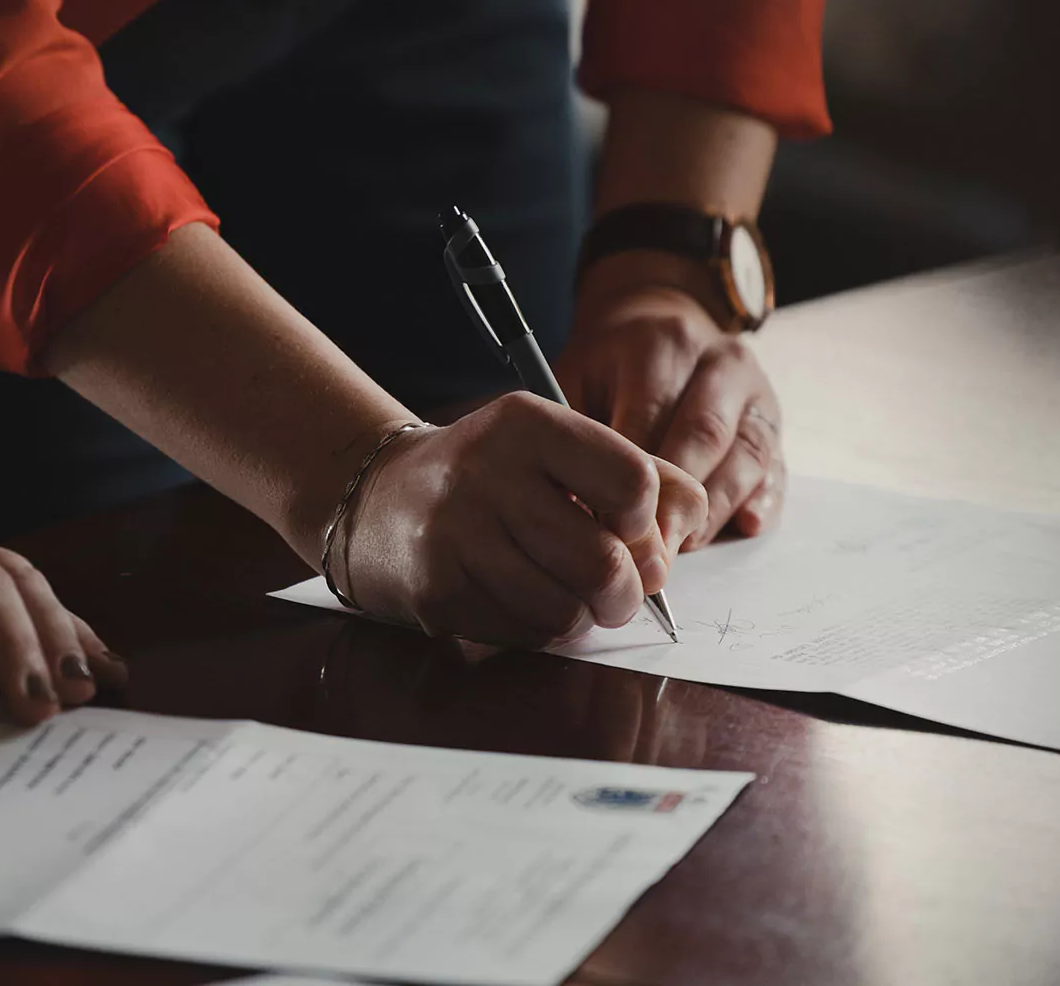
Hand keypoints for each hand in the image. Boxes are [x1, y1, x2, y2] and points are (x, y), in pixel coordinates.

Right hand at [333, 391, 707, 647]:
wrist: (379, 499)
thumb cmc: (492, 476)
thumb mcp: (558, 448)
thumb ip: (639, 476)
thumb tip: (680, 539)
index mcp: (526, 424)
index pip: (633, 482)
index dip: (647, 522)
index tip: (629, 529)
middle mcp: (486, 473)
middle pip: (605, 563)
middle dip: (627, 592)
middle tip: (618, 591)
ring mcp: (455, 536)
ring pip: (566, 611)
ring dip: (582, 617)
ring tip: (567, 595)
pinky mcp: (437, 592)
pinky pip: (524, 635)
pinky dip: (539, 631)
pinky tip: (521, 601)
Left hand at [557, 262, 785, 549]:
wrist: (658, 323)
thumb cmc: (608, 367)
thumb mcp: (576, 378)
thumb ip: (575, 434)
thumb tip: (572, 505)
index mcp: (664, 344)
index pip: (651, 417)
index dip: (631, 478)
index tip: (608, 526)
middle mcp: (720, 362)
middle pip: (704, 436)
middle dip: (676, 501)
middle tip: (648, 551)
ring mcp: (756, 392)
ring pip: (746, 455)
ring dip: (715, 509)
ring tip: (683, 547)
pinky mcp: (773, 422)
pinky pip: (777, 466)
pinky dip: (763, 500)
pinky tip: (745, 525)